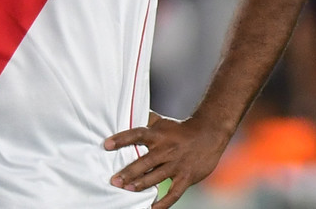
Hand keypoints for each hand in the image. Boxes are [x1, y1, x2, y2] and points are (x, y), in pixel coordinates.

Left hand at [104, 112, 232, 208]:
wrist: (209, 134)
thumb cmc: (181, 129)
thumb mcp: (162, 122)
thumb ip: (145, 122)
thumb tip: (126, 116)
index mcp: (158, 135)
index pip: (137, 135)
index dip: (121, 139)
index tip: (106, 145)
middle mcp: (166, 149)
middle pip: (145, 161)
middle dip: (128, 172)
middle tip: (114, 180)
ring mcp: (176, 164)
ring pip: (156, 177)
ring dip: (141, 184)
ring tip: (127, 190)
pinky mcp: (186, 177)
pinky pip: (173, 193)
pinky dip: (163, 203)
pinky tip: (152, 208)